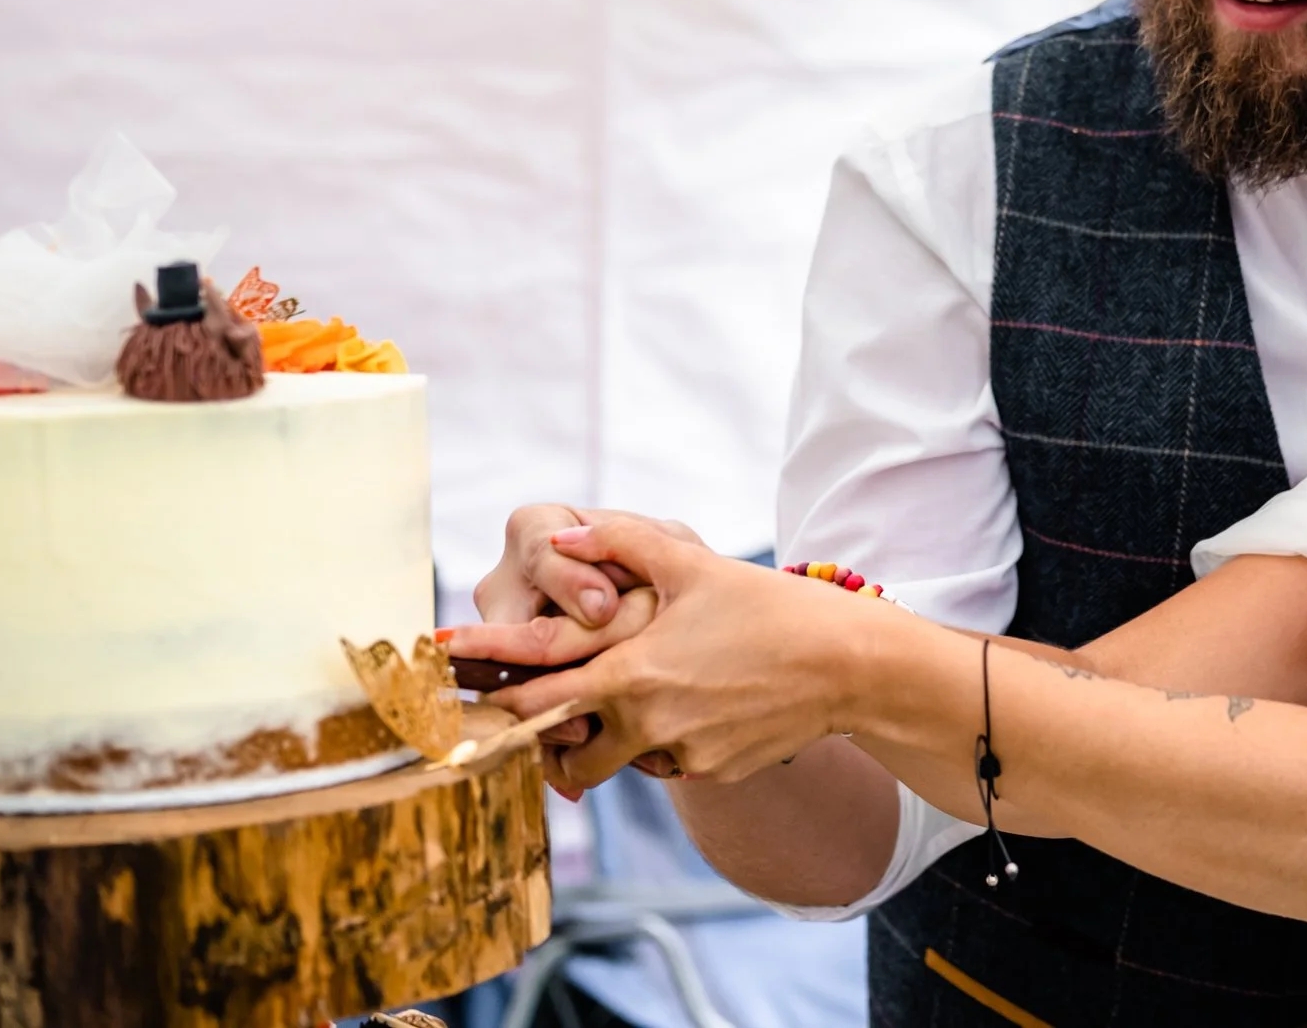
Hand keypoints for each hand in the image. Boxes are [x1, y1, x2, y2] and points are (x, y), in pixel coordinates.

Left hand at [489, 515, 900, 793]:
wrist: (849, 665)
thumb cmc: (772, 607)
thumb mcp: (694, 564)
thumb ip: (621, 542)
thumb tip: (562, 536)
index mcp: (631, 675)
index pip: (535, 702)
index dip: (491, 698)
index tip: (456, 694)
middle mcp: (649, 726)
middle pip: (563, 756)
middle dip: (541, 741)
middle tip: (528, 716)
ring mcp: (683, 756)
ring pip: (619, 761)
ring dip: (606, 741)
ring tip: (618, 703)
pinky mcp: (714, 771)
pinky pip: (669, 762)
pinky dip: (663, 740)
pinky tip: (692, 702)